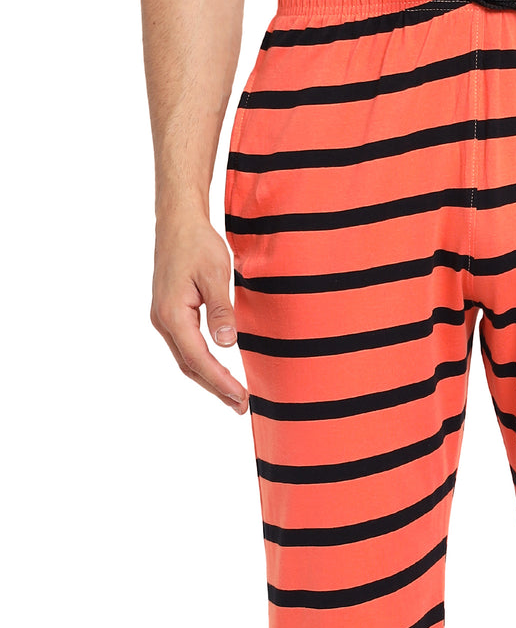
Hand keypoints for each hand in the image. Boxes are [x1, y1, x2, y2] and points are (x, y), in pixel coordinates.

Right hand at [150, 213, 247, 412]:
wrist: (178, 220)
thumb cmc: (197, 243)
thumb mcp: (215, 274)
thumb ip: (220, 310)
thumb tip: (226, 344)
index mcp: (172, 314)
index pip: (199, 359)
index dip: (221, 381)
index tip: (241, 397)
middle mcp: (163, 321)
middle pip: (190, 366)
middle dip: (216, 388)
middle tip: (242, 406)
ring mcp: (163, 318)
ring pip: (186, 359)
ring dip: (209, 379)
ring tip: (233, 397)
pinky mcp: (169, 313)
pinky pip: (185, 347)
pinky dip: (202, 364)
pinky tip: (218, 371)